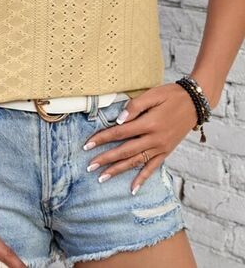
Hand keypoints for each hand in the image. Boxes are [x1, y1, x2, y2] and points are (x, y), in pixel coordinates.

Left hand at [83, 83, 199, 194]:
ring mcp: (161, 147)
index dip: (102, 138)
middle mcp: (154, 138)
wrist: (195, 102)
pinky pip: (153, 167)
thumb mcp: (153, 94)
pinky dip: (142, 178)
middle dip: (105, 159)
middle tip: (89, 166)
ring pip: (136, 162)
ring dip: (118, 171)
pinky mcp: (166, 151)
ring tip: (102, 178)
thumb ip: (135, 106)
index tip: (87, 144)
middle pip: (125, 151)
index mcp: (149, 123)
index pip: (120, 133)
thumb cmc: (171, 95)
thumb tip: (118, 121)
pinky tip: (133, 188)